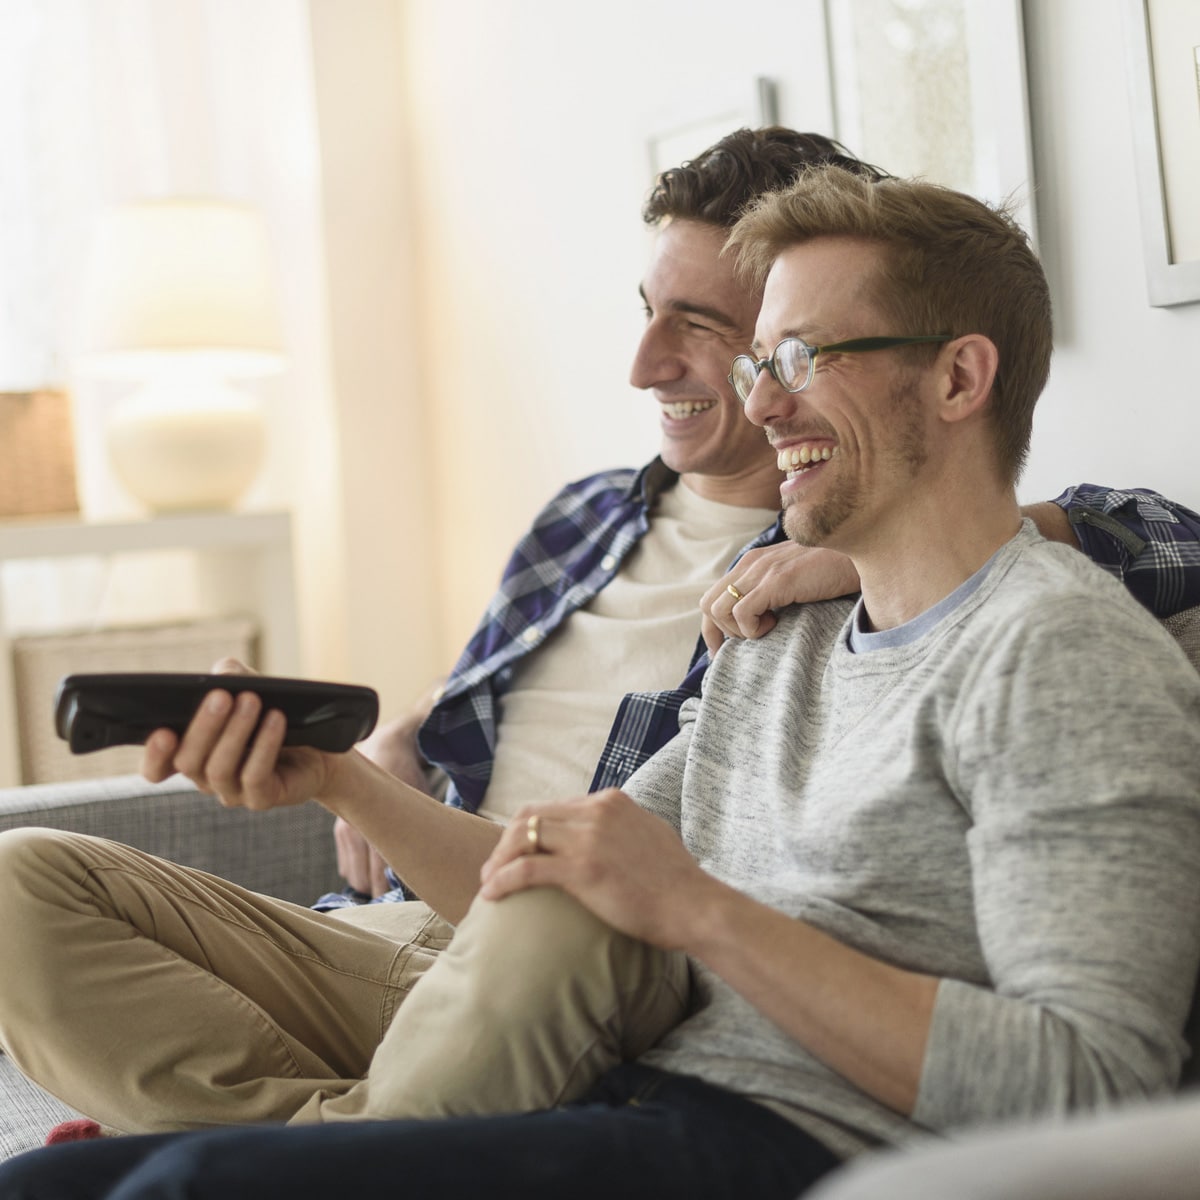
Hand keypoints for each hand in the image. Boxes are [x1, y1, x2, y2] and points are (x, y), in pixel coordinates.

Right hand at [141, 658, 344, 810]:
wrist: (319, 747)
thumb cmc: (272, 713)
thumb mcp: (249, 686)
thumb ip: (229, 677)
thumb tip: (223, 676)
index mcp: (192, 754)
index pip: (157, 768)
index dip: (155, 755)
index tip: (163, 732)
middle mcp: (205, 777)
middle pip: (188, 761)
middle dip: (203, 726)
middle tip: (221, 696)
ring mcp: (232, 792)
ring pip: (219, 769)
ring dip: (235, 732)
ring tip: (251, 700)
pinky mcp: (261, 799)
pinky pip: (255, 776)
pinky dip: (264, 745)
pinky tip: (275, 719)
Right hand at [333, 713, 435, 894]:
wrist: (384, 747)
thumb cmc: (408, 776)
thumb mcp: (421, 799)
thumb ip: (424, 830)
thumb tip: (441, 862)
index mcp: (375, 827)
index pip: (378, 876)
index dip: (392, 894)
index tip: (407, 900)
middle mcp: (355, 832)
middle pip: (363, 883)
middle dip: (382, 894)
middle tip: (404, 896)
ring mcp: (344, 832)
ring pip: (353, 877)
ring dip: (369, 885)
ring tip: (391, 886)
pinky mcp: (340, 832)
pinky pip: (346, 866)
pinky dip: (359, 874)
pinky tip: (375, 871)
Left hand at [478, 789, 711, 949]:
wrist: (694, 906)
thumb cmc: (676, 882)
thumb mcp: (648, 834)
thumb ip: (622, 827)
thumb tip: (604, 834)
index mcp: (610, 801)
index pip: (553, 807)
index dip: (529, 830)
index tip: (518, 852)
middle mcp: (597, 811)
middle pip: (530, 816)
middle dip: (506, 841)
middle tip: (495, 867)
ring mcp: (588, 837)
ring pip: (523, 837)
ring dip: (498, 859)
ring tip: (488, 882)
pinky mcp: (582, 868)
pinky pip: (526, 867)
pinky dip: (502, 879)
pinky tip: (491, 895)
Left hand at [700, 543, 859, 655]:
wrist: (861, 553)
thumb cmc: (834, 573)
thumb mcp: (793, 582)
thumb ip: (772, 595)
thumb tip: (759, 624)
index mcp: (752, 564)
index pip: (712, 598)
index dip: (713, 629)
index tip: (724, 652)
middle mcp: (751, 564)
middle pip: (708, 605)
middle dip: (723, 632)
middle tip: (753, 639)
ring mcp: (762, 570)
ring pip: (719, 609)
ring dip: (739, 630)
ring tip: (769, 628)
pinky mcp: (777, 581)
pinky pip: (742, 611)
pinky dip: (753, 627)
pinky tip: (777, 624)